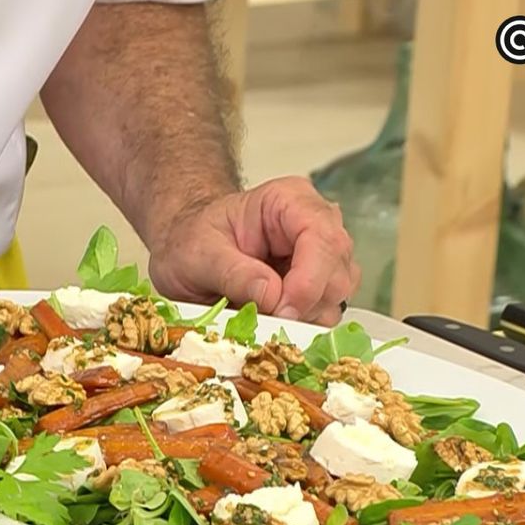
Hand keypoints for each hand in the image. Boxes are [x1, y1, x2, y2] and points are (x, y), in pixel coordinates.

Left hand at [147, 177, 360, 325]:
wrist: (186, 249)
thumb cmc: (192, 241)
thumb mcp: (199, 254)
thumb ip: (234, 274)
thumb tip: (272, 295)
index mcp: (288, 200)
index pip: (321, 237)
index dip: (308, 280)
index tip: (282, 310)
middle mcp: (315, 223)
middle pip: (338, 270)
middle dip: (307, 303)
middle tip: (268, 319)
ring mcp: (320, 255)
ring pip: (338, 294)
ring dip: (306, 315)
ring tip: (264, 316)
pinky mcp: (316, 284)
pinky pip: (326, 310)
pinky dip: (303, 323)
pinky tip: (272, 319)